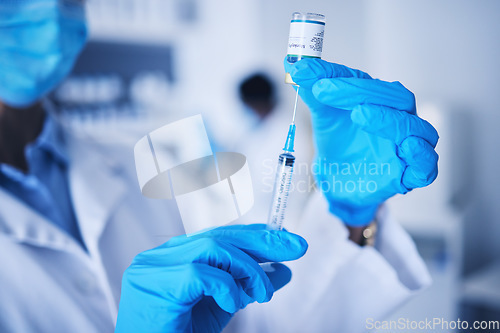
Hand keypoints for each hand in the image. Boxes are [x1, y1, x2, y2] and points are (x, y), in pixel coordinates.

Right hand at [115, 224, 307, 332]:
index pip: (218, 235)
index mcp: (174, 256)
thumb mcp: (222, 306)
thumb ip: (246, 286)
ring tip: (262, 294)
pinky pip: (202, 273)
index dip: (253, 234)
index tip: (284, 238)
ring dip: (248, 269)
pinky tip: (233, 302)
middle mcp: (161, 255)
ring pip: (213, 248)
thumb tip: (282, 270)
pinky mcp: (156, 282)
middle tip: (296, 248)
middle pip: (219, 236)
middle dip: (262, 241)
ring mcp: (154, 266)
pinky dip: (226, 287)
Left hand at [285, 58, 438, 225]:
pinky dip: (420, 153)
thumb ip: (313, 91)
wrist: (339, 184)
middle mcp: (399, 118)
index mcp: (381, 101)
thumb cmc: (339, 147)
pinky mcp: (412, 174)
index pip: (366, 81)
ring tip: (359, 113)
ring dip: (388, 119)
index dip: (338, 75)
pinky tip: (407, 144)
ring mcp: (408, 146)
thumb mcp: (324, 118)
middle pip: (395, 98)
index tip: (308, 73)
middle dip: (360, 92)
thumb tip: (293, 63)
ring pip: (415, 127)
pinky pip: (426, 163)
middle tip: (324, 90)